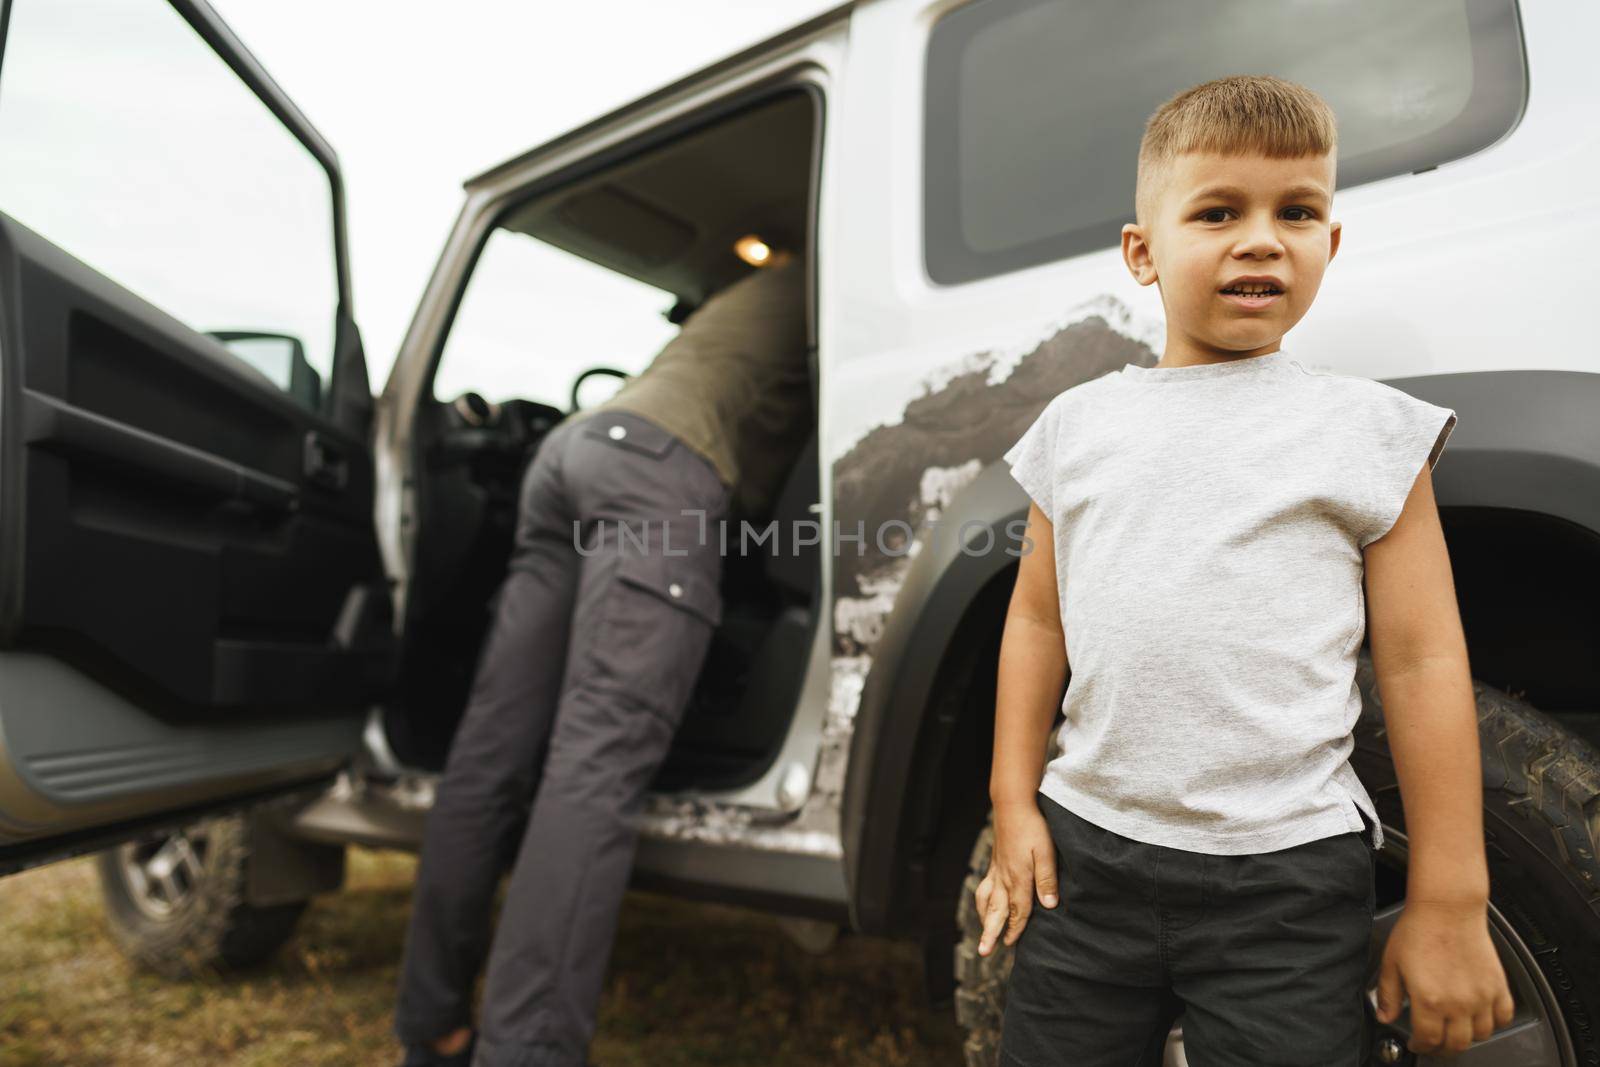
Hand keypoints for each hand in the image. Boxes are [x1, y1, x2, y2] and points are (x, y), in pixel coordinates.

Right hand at [975, 802, 1059, 955]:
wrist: (1012, 805)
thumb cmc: (1033, 827)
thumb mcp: (1047, 852)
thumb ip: (1047, 880)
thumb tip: (1049, 906)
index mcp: (1018, 878)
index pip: (1018, 910)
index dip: (1016, 929)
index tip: (1012, 945)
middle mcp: (1004, 877)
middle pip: (996, 911)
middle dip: (991, 932)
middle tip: (983, 952)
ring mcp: (996, 870)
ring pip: (986, 901)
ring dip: (985, 918)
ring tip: (984, 933)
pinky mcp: (994, 863)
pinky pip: (984, 888)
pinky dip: (982, 902)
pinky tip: (984, 904)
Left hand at [1375, 898, 1515, 1054]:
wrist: (1447, 908)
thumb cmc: (1419, 930)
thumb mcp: (1391, 963)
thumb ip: (1388, 995)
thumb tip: (1384, 1016)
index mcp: (1430, 1000)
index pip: (1428, 1040)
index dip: (1420, 1047)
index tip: (1416, 1044)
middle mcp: (1459, 1003)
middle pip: (1457, 1044)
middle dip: (1443, 1048)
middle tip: (1435, 1042)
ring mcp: (1482, 996)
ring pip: (1481, 1035)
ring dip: (1468, 1037)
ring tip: (1455, 1029)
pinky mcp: (1498, 985)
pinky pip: (1503, 1016)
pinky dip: (1494, 1022)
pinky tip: (1480, 1017)